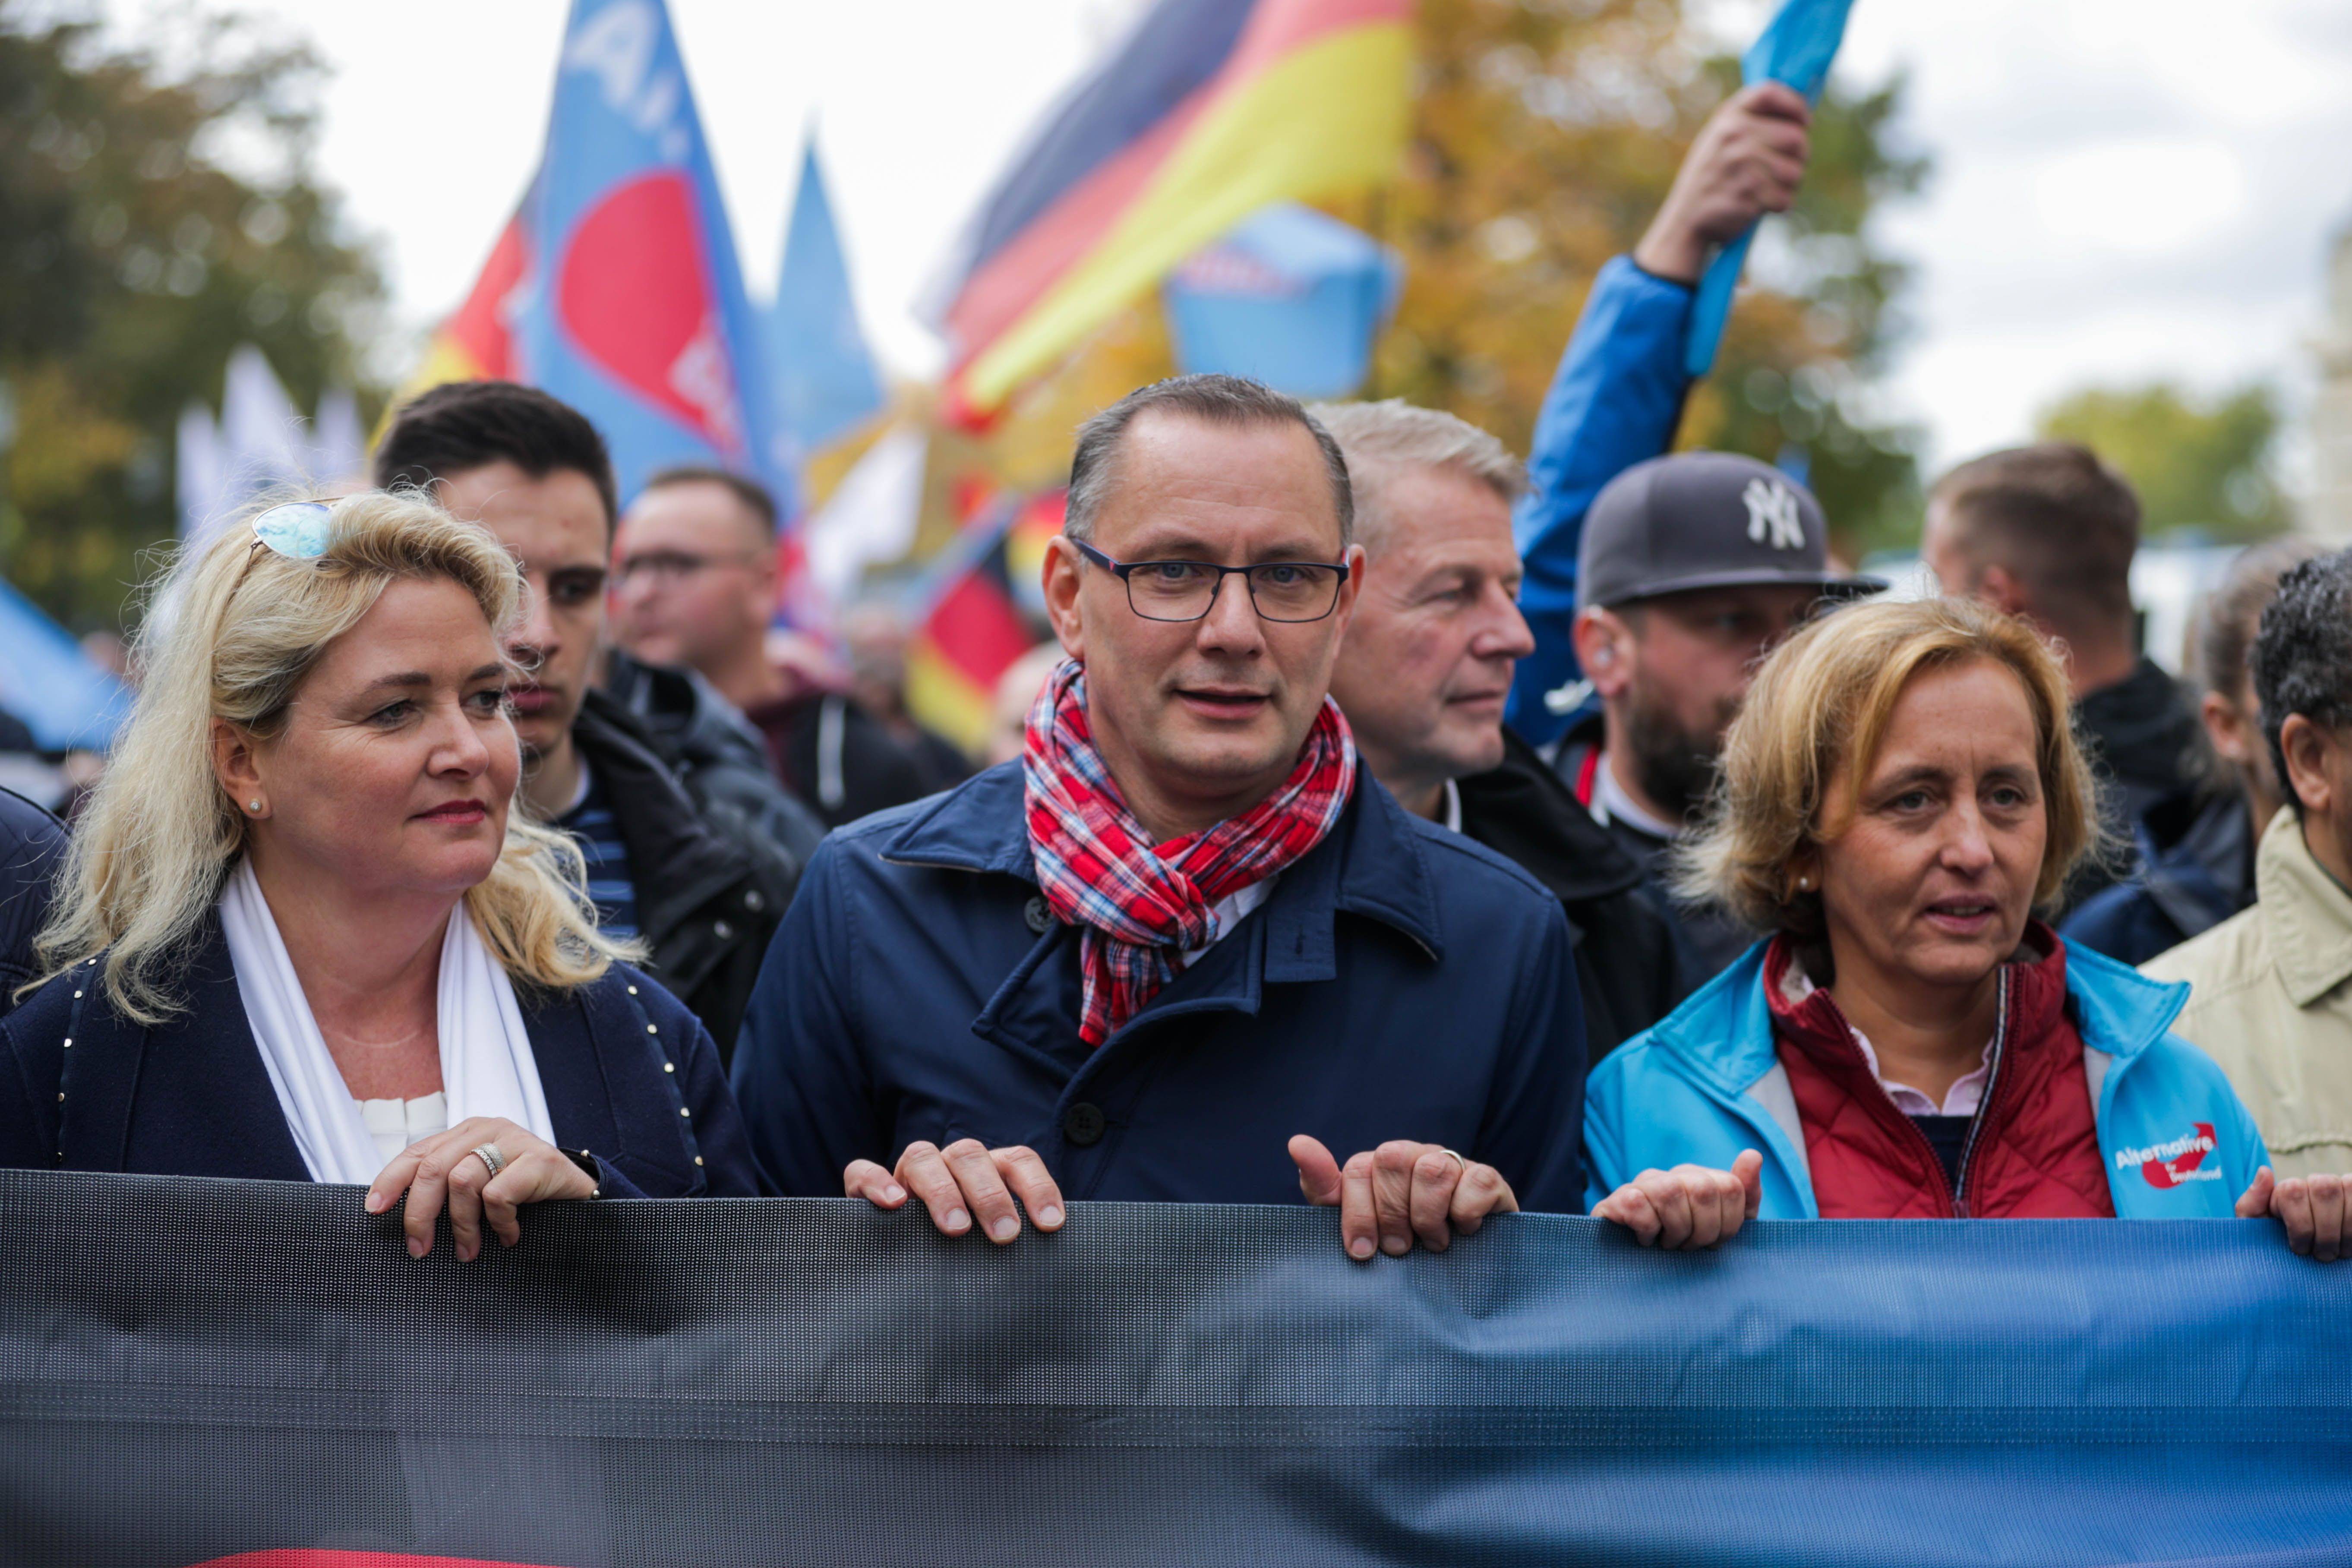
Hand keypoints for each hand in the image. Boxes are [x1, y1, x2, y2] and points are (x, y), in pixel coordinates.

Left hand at [365, 1117, 595, 1261]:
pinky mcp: (540, 1158)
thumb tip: (397, 1216)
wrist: (579, 1194)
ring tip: (470, 1252)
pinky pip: (498, 1195)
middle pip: (434, 1168)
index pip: (417, 1153)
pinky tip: (510, 1237)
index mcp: (466, 1133)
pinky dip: (499, 1224)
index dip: (391, 1181)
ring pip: (462, 1182)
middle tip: (420, 1249)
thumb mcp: (479, 1185)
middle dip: (420, 1214)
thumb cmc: (523, 1194)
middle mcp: (486, 1129)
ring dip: (463, 1227)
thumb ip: (447, 1186)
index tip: (373, 1211)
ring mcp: (514, 1140)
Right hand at [845, 1139, 1064, 1243]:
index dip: (1037, 1187)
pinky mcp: (866, 1187)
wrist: (908, 1263)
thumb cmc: (969, 1255)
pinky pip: (862, 1171)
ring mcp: (909, 1173)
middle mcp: (950, 1164)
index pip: (1017, 1161)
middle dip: (990, 1194)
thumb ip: (1015, 1247)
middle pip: (971, 1155)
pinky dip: (876, 1181)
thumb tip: (1050, 1274)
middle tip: (1005, 1234)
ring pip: (922, 1156)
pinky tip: (893, 1204)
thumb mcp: (993, 1247)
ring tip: (956, 1228)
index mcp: (989, 1171)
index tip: (1050, 1224)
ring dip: (942, 1190)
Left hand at [1289, 1135, 1517, 1260]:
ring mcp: (1452, 1164)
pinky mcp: (1488, 1180)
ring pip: (1432, 1169)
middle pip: (1392, 1159)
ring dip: (1428, 1217)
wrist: (1460, 1269)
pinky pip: (1476, 1181)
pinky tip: (1465, 1231)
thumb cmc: (1400, 1245)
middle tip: (1400, 1249)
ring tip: (1433, 1244)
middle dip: (1392, 1214)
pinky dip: (1466, 1212)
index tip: (1362, 1252)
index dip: (1358, 1213)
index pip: (1357, 1170)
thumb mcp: (1355, 1224)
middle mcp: (1414, 1156)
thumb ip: (1325, 1189)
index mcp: (1379, 1165)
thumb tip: (1297, 1142)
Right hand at [1592, 1149, 1763, 1249]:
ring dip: (1675, 1231)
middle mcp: (1672, 1176)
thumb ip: (1745, 1196)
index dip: (1728, 1225)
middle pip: (1704, 1189)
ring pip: (1671, 1192)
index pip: (1731, 1187)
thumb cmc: (1684, 1251)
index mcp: (1701, 1179)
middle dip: (1703, 1231)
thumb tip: (1753, 1155)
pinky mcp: (1615, 1200)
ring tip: (1667, 1245)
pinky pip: (1637, 1203)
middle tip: (1689, 1247)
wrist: (1633, 1271)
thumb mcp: (1725, 1229)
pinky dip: (1647, 1230)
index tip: (1713, 1244)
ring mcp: (1643, 1185)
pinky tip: (1644, 1241)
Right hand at [1632, 82, 1811, 284]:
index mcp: (1728, 117)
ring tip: (1766, 187)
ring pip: (1795, 172)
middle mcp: (1735, 136)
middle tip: (1781, 167)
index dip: (1795, 105)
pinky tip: (1758, 204)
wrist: (1684, 219)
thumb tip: (1800, 115)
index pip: (1771, 92)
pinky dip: (1777, 206)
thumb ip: (1752, 121)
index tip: (1803, 122)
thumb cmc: (1712, 176)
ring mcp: (1741, 165)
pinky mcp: (1748, 195)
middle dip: (1798, 156)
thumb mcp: (1720, 138)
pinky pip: (1785, 199)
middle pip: (1796, 138)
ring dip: (1788, 185)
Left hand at [2238, 1167, 2350, 1260]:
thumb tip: (2264, 1171)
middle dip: (2325, 1231)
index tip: (2299, 1249)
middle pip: (2325, 1190)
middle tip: (2322, 1255)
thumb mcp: (2258, 1230)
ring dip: (2346, 1234)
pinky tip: (2350, 1248)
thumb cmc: (2278, 1247)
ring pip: (2350, 1200)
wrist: (2302, 1267)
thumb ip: (2252, 1204)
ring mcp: (2345, 1190)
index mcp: (2291, 1188)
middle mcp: (2319, 1183)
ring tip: (2338, 1254)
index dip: (2300, 1226)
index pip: (2293, 1191)